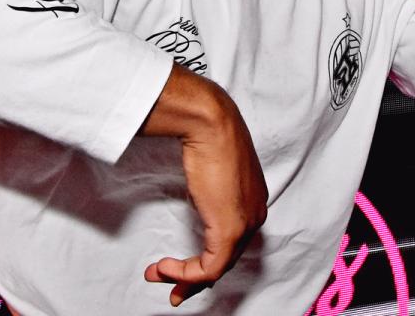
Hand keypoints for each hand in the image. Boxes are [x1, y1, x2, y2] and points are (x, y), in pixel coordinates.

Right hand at [143, 67, 268, 305]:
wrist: (210, 125)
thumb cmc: (209, 138)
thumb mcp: (211, 173)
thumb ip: (211, 193)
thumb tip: (201, 200)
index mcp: (254, 202)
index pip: (233, 243)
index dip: (206, 260)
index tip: (180, 266)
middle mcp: (255, 215)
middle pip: (226, 260)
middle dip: (193, 278)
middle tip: (171, 288)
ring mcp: (246, 224)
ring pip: (217, 269)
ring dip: (184, 277)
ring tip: (159, 274)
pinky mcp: (231, 229)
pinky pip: (210, 268)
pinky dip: (186, 274)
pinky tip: (166, 267)